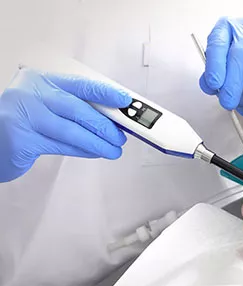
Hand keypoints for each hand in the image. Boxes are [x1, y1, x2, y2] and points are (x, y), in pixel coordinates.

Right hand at [0, 68, 131, 181]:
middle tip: (121, 135)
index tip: (126, 101)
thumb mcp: (43, 104)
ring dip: (98, 142)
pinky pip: (61, 146)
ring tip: (113, 149)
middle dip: (105, 125)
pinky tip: (94, 152)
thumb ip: (70, 105)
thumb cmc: (21, 120)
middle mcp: (30, 94)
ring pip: (72, 131)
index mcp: (40, 80)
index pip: (80, 84)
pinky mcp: (22, 140)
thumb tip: (109, 115)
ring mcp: (24, 117)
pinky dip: (83, 150)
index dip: (107, 92)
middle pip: (78, 109)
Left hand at [199, 17, 242, 121]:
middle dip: (233, 82)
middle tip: (228, 102)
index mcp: (226, 29)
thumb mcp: (220, 79)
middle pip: (241, 53)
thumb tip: (209, 85)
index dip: (215, 65)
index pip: (218, 43)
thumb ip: (211, 81)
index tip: (214, 84)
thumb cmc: (239, 77)